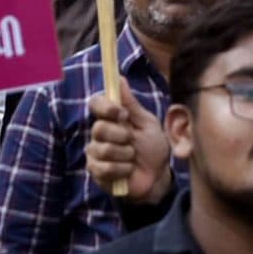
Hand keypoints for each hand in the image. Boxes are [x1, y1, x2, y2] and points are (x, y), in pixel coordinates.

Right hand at [86, 87, 172, 201]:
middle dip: (122, 136)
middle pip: (99, 128)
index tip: (121, 113)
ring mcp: (95, 153)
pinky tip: (128, 170)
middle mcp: (99, 134)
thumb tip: (120, 78)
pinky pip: (104, 168)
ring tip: (133, 157)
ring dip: (125, 155)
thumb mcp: (146, 123)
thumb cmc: (152, 147)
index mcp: (112, 119)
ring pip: (103, 149)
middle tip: (133, 142)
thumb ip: (131, 104)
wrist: (157, 175)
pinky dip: (122, 169)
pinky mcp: (95, 171)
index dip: (105, 107)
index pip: (96, 104)